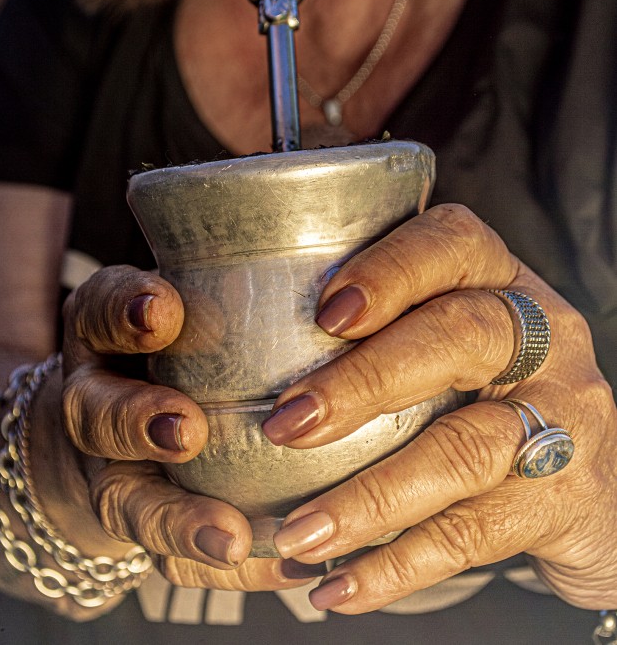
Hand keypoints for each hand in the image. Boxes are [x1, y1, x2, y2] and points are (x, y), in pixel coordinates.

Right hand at [59, 264, 322, 591]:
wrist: (114, 415)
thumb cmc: (167, 341)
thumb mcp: (176, 295)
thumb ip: (217, 271)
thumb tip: (322, 238)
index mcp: (103, 334)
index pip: (99, 312)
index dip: (125, 312)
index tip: (163, 309)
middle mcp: (98, 402)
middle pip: (99, 416)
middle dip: (139, 423)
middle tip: (185, 429)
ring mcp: (116, 471)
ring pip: (131, 504)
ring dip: (179, 523)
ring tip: (230, 537)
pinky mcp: (149, 523)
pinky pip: (176, 559)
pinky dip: (226, 568)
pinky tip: (280, 564)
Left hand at [261, 204, 616, 612]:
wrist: (594, 481)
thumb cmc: (490, 391)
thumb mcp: (456, 335)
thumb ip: (386, 321)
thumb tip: (249, 339)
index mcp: (500, 281)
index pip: (453, 244)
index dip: (390, 271)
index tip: (325, 313)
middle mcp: (542, 337)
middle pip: (458, 337)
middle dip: (365, 381)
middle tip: (287, 424)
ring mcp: (562, 417)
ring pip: (464, 449)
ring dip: (369, 496)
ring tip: (297, 533)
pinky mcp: (563, 499)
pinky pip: (472, 536)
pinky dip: (396, 566)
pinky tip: (337, 586)